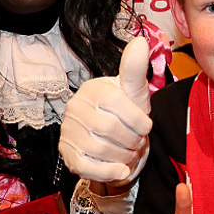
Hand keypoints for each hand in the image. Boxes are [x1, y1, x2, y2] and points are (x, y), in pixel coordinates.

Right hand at [59, 37, 152, 185]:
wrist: (113, 139)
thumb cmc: (125, 111)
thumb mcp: (134, 91)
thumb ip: (135, 69)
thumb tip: (140, 41)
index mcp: (93, 89)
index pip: (119, 104)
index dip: (139, 120)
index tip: (146, 127)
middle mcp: (75, 108)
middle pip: (111, 130)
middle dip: (132, 140)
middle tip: (137, 142)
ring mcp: (69, 132)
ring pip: (101, 150)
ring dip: (124, 156)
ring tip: (129, 151)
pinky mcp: (67, 154)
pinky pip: (88, 168)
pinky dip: (110, 172)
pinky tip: (122, 169)